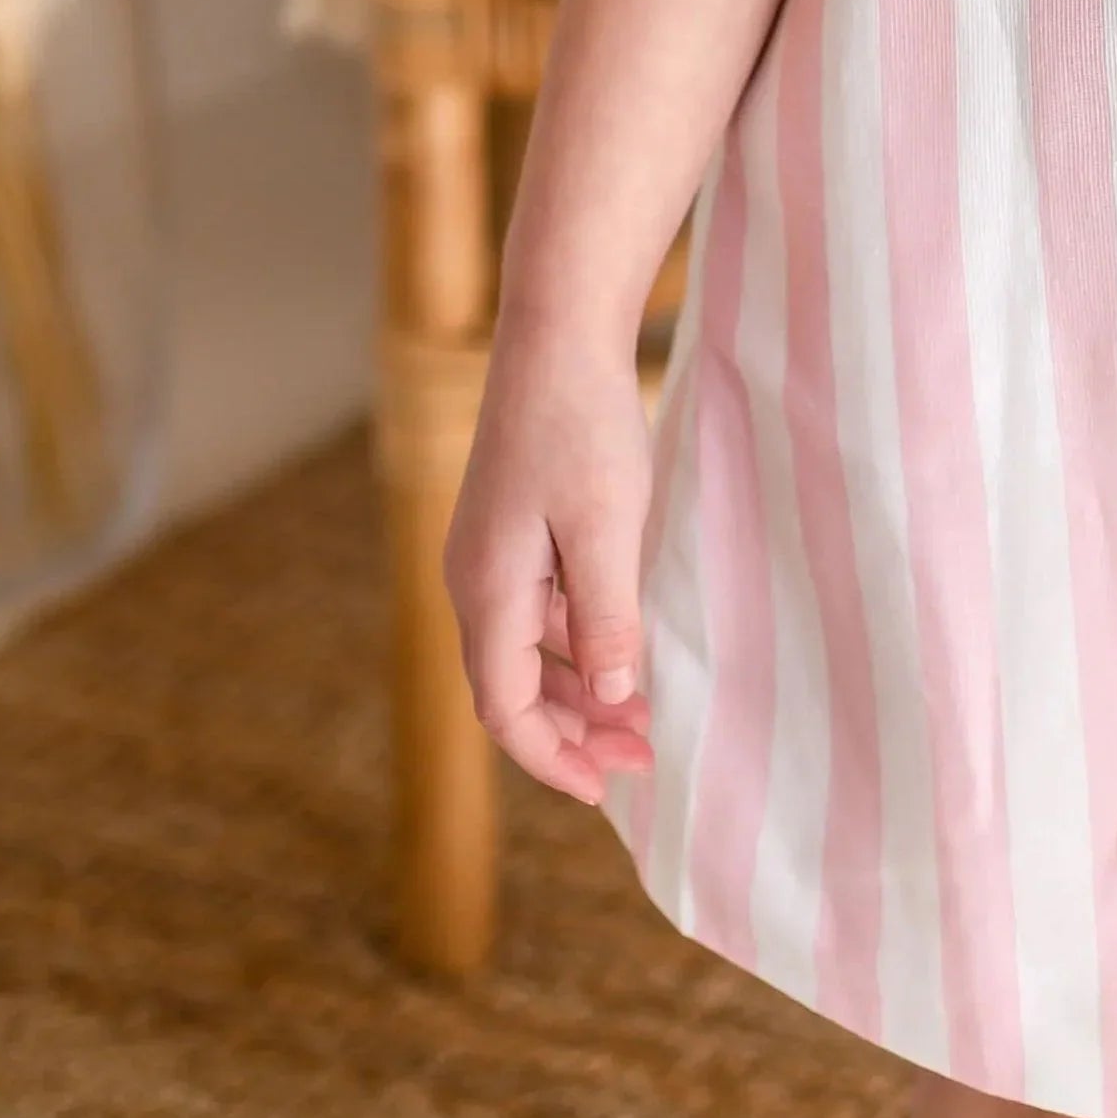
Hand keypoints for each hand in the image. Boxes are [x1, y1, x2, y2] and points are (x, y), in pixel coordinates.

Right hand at [441, 317, 658, 803]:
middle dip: (573, 730)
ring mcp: (491, 550)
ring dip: (578, 686)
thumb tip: (615, 694)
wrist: (558, 330)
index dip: (552, 757)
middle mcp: (477, 578)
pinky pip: (540, 606)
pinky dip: (578, 638)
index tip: (606, 786)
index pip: (504, 707)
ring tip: (638, 712)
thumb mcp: (607, 526)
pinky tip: (624, 638)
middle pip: (512, 685)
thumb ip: (608, 615)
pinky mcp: (514, 523)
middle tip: (639, 757)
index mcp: (488, 589)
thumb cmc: (582, 424)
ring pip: (528, 647)